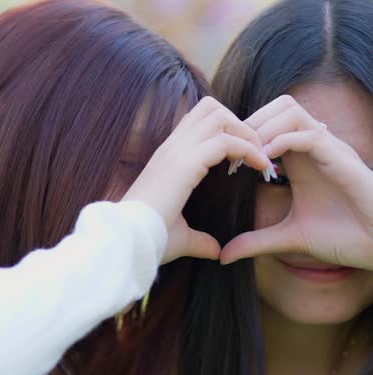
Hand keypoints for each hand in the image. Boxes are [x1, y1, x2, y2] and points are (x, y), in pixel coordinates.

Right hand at [123, 97, 271, 263]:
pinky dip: (248, 148)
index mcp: (168, 159)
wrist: (129, 239)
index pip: (198, 123)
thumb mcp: (180, 237)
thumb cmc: (149, 238)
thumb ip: (200, 240)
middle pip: (210, 108)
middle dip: (239, 124)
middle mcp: (172, 148)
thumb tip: (216, 251)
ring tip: (260, 157)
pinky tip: (260, 166)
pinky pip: (226, 141)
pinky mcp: (186, 163)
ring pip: (219, 116)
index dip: (227, 132)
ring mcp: (177, 152)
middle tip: (256, 151)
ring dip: (246, 132)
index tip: (244, 159)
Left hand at [220, 95, 372, 268]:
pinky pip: (309, 135)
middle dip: (250, 123)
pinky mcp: (342, 160)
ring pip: (291, 111)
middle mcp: (314, 147)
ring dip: (263, 128)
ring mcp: (329, 150)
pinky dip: (283, 141)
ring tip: (248, 157)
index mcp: (300, 159)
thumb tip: (224, 256)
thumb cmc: (344, 237)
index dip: (244, 135)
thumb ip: (256, 242)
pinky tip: (266, 162)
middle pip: (278, 106)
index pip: (269, 122)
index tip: (226, 161)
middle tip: (234, 153)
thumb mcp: (290, 238)